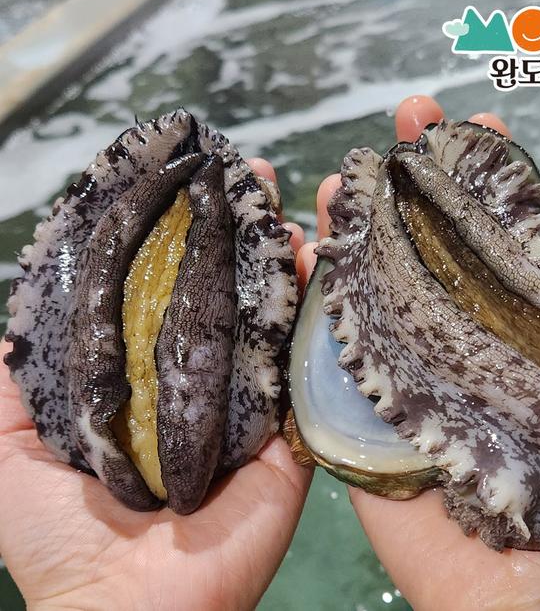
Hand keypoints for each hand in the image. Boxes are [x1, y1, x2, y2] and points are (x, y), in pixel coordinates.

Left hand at [0, 159, 311, 609]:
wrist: (127, 609)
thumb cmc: (57, 529)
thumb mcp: (2, 443)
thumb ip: (7, 377)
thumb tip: (15, 297)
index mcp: (142, 369)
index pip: (160, 282)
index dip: (170, 228)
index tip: (182, 176)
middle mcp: (197, 371)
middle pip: (221, 284)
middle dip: (235, 225)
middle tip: (249, 172)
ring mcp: (247, 394)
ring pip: (268, 309)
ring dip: (277, 251)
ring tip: (280, 202)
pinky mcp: (289, 425)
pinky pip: (303, 356)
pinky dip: (310, 305)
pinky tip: (309, 257)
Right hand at [299, 96, 539, 609]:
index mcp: (520, 335)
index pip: (493, 241)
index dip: (481, 178)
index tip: (470, 117)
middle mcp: (459, 351)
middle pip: (423, 258)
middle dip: (409, 190)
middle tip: (398, 126)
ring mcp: (406, 390)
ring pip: (367, 301)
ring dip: (352, 237)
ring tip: (336, 182)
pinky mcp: (361, 436)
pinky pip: (325, 371)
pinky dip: (307, 312)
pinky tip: (297, 258)